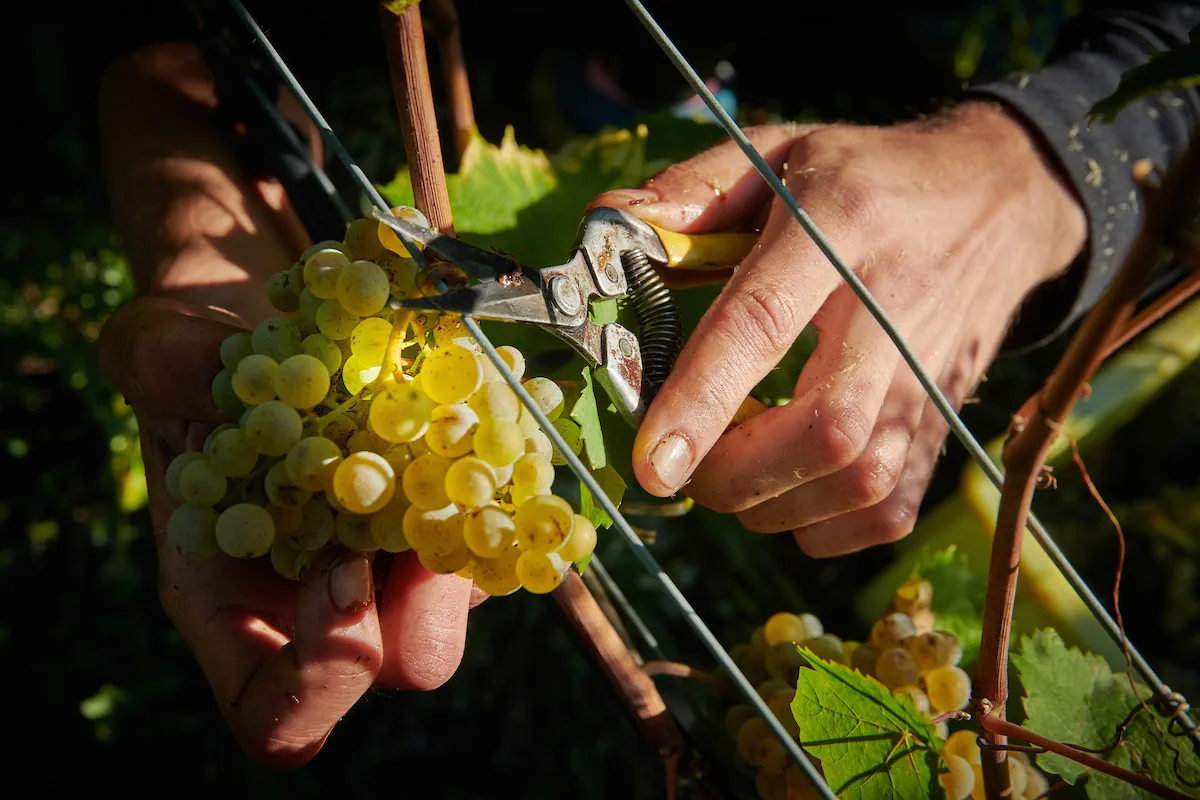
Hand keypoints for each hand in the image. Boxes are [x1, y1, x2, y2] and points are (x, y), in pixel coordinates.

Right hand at [98, 296, 476, 767]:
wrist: (272, 327)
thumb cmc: (200, 357)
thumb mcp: (155, 347)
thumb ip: (157, 362)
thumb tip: (212, 384)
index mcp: (237, 602)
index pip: (279, 717)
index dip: (321, 679)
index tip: (339, 573)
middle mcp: (326, 600)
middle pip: (402, 662)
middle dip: (430, 607)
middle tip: (429, 509)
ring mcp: (399, 558)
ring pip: (468, 592)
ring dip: (475, 521)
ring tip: (456, 421)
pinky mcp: (451, 509)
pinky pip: (499, 524)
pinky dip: (501, 474)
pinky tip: (483, 401)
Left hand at [590, 103, 1086, 556]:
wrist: (999, 202)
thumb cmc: (868, 179)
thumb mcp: (780, 150)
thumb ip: (692, 189)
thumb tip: (609, 232)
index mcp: (840, 226)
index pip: (764, 322)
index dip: (703, 399)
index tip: (652, 463)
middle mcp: (895, 310)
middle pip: (825, 430)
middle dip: (735, 474)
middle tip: (686, 463)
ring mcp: (931, 375)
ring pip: (860, 483)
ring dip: (773, 503)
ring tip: (736, 469)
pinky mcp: (947, 421)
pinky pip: (888, 512)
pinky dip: (824, 525)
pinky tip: (791, 488)